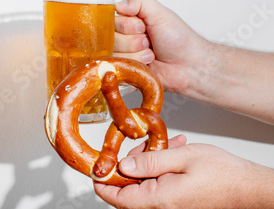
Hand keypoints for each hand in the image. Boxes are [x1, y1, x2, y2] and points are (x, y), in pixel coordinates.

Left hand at [93, 135, 273, 208]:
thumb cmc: (225, 175)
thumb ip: (148, 161)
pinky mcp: (177, 204)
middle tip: (141, 147)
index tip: (97, 165)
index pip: (114, 197)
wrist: (252, 189)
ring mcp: (170, 207)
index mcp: (158, 200)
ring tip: (163, 147)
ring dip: (147, 164)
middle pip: (127, 190)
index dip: (102, 181)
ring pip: (143, 186)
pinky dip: (159, 170)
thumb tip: (122, 165)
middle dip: (129, 165)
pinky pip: (158, 187)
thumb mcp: (182, 157)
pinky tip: (172, 154)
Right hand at [113, 0, 208, 93]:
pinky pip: (118, 65)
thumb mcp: (160, 12)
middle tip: (149, 40)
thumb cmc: (179, 39)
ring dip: (136, 52)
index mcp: (131, 19)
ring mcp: (123, 53)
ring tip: (151, 52)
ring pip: (114, 51)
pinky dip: (137, 63)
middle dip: (133, 39)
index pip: (111, 18)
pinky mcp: (125, 68)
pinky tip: (148, 63)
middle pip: (110, 36)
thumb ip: (139, 0)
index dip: (126, 24)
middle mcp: (124, 35)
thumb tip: (117, 4)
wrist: (189, 64)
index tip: (142, 26)